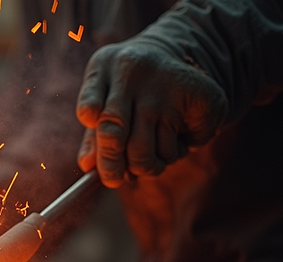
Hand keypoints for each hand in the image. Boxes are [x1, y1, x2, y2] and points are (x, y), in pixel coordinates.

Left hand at [75, 39, 227, 187]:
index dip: (89, 131)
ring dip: (148, 164)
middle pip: (114, 133)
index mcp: (104, 68)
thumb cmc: (127, 89)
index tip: (90, 156)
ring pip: (146, 150)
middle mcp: (134, 71)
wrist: (176, 56)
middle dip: (111, 166)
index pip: (89, 106)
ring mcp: (167, 82)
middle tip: (114, 180)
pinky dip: (176, 152)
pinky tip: (177, 133)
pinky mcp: (200, 95)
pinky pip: (178, 147)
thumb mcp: (105, 101)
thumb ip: (94, 135)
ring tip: (153, 147)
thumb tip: (87, 167)